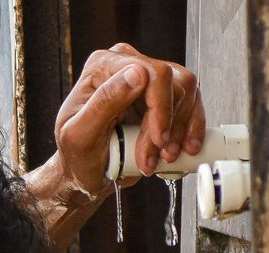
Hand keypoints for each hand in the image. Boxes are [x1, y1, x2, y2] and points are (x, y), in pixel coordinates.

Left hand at [52, 43, 205, 192]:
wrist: (85, 172)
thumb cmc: (76, 155)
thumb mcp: (79, 135)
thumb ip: (104, 103)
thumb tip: (136, 74)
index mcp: (103, 67)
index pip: (150, 73)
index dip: (160, 108)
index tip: (159, 140)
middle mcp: (127, 66)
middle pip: (172, 84)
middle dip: (169, 126)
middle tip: (157, 156)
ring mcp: (148, 80)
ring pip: (186, 93)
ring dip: (181, 130)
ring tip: (164, 157)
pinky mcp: (163, 97)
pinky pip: (191, 104)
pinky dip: (191, 129)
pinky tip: (184, 149)